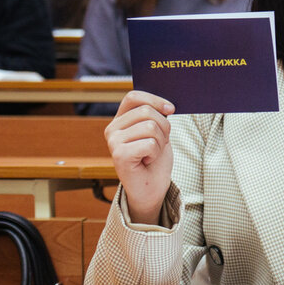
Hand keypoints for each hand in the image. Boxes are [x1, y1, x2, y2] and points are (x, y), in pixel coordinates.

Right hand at [104, 91, 175, 224]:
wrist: (151, 187)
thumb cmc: (155, 159)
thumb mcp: (158, 131)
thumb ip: (155, 114)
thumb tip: (168, 104)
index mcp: (120, 120)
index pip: (134, 96)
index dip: (155, 100)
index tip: (171, 109)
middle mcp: (112, 129)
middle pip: (147, 112)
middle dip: (163, 127)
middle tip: (159, 143)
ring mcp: (113, 142)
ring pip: (151, 127)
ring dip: (160, 142)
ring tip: (151, 153)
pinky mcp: (119, 155)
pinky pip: (150, 143)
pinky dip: (155, 153)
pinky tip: (147, 161)